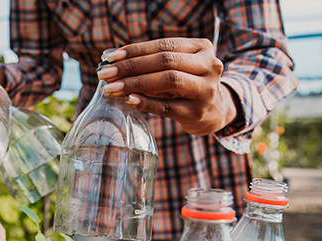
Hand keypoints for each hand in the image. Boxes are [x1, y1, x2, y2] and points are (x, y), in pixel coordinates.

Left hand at [98, 38, 241, 135]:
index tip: (110, 57)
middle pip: (165, 62)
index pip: (164, 45)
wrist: (216, 112)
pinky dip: (147, 102)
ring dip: (135, 84)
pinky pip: (167, 106)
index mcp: (202, 48)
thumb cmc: (188, 85)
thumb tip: (112, 62)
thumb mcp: (179, 67)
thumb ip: (154, 62)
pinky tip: (129, 100)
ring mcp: (205, 90)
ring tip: (111, 89)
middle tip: (105, 75)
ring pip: (168, 81)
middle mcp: (208, 66)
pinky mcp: (197, 113)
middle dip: (131, 67)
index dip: (135, 51)